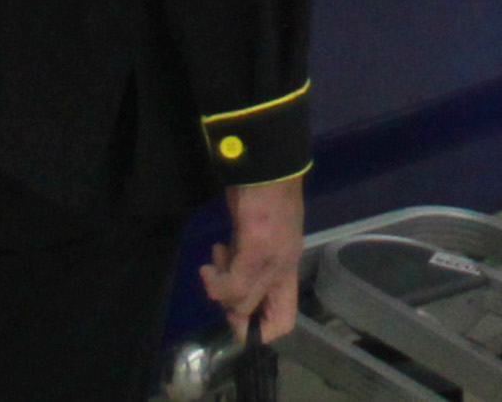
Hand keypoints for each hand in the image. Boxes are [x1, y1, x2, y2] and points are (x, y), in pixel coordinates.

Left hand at [202, 175, 302, 344]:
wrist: (263, 170)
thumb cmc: (265, 210)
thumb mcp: (256, 251)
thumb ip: (243, 286)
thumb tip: (231, 310)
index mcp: (285, 277)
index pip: (281, 322)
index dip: (257, 329)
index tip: (231, 318)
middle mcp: (274, 273)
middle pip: (253, 307)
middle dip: (230, 301)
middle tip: (218, 283)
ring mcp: (259, 257)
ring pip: (238, 289)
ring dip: (222, 281)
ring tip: (216, 261)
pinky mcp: (246, 243)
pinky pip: (232, 268)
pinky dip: (222, 265)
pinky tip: (219, 247)